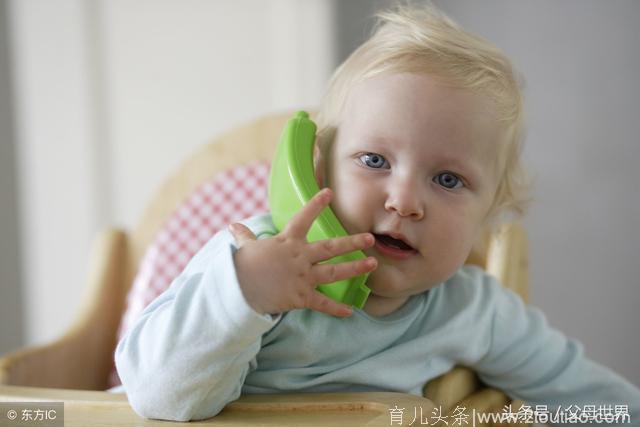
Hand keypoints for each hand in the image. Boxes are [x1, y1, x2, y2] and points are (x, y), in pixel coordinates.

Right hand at [229, 188, 376, 316]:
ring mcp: (302, 277)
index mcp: (287, 242)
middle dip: (352, 242)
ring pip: (334, 271)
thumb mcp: (245, 248)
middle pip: (331, 247)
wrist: (238, 291)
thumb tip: (233, 226)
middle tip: (370, 238)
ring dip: (355, 268)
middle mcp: (299, 257)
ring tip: (373, 264)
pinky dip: (336, 309)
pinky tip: (350, 312)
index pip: (303, 218)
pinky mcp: (301, 297)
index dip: (316, 204)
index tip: (329, 193)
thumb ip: (245, 237)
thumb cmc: (241, 268)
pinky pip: (322, 303)